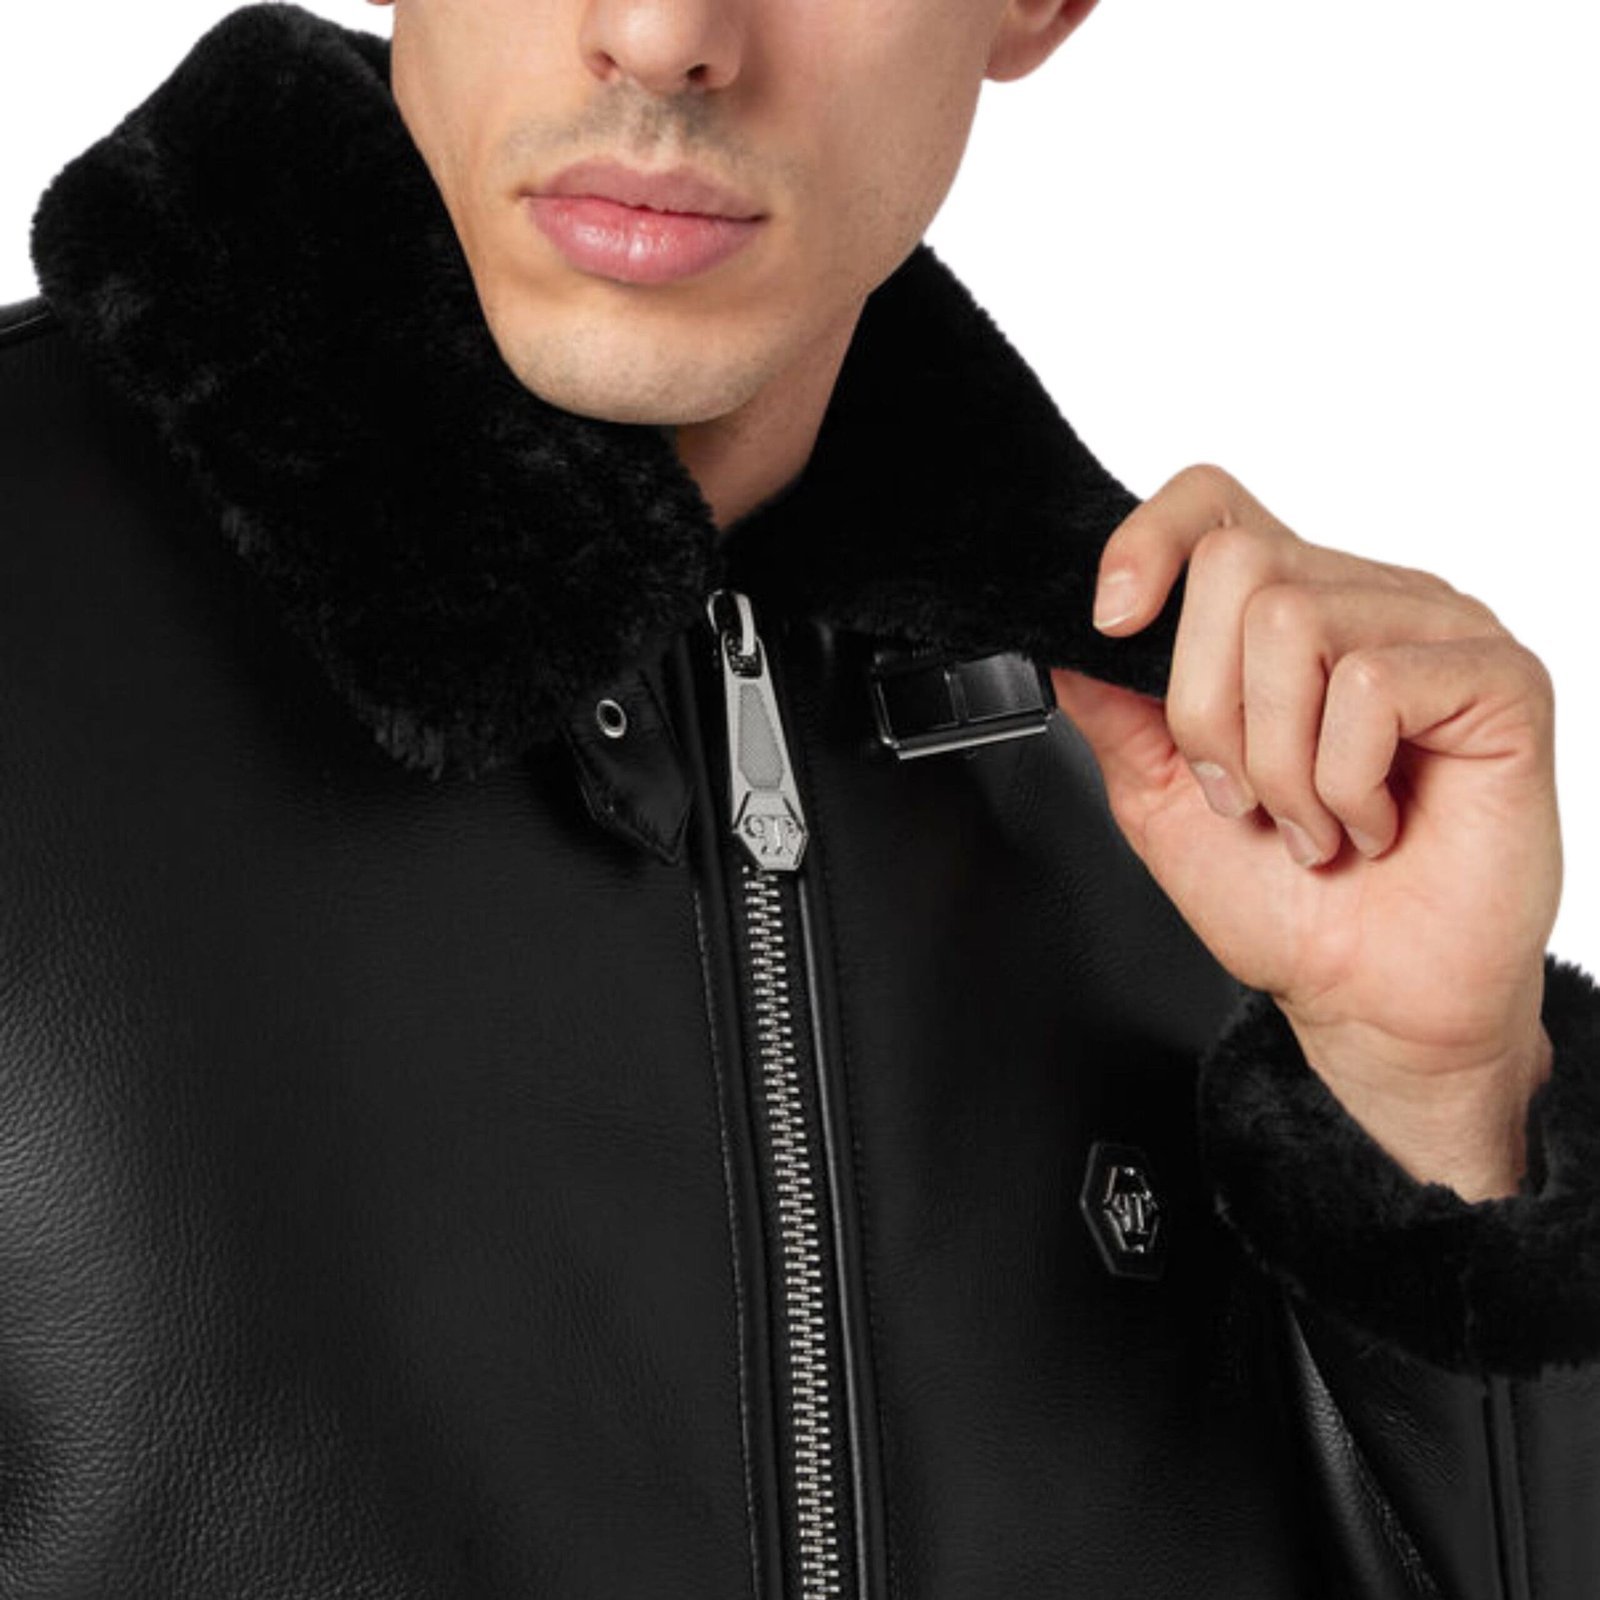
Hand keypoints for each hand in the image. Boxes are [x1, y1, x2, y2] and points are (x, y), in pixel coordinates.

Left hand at [1050, 465, 1560, 1197]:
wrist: (1368, 999)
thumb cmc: (1282, 902)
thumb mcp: (1159, 798)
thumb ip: (1116, 710)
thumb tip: (1063, 641)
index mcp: (1283, 614)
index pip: (1211, 503)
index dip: (1146, 543)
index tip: (1111, 624)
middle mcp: (1361, 601)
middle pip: (1234, 566)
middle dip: (1207, 709)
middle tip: (1243, 793)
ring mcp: (1435, 630)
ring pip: (1293, 624)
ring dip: (1277, 762)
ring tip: (1310, 820)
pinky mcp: (1498, 680)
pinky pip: (1375, 684)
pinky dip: (1347, 781)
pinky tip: (1372, 822)